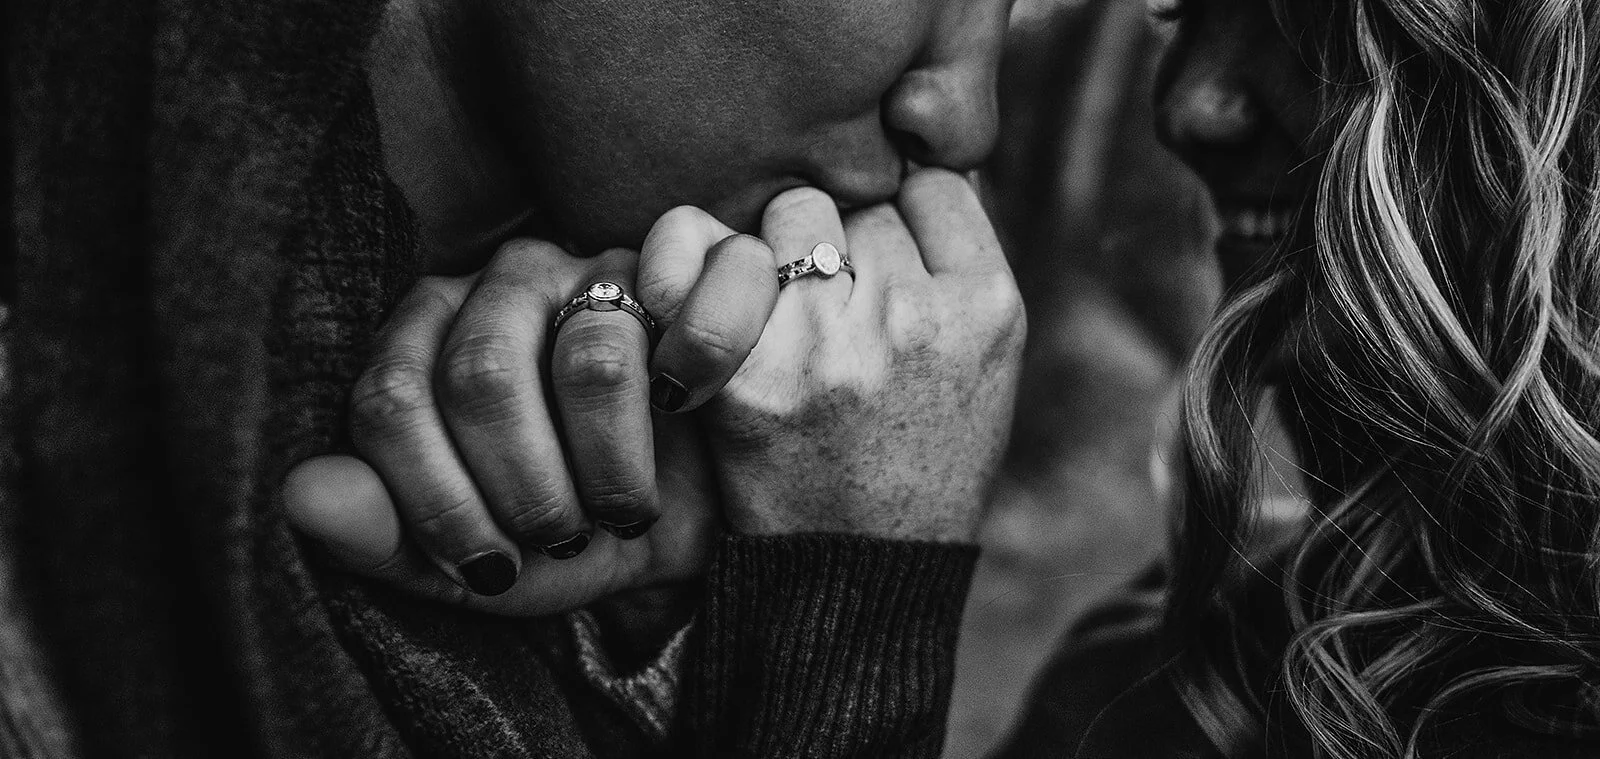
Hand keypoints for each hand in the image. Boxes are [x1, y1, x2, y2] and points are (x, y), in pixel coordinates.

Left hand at [283, 222, 778, 613]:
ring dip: (612, 470)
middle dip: (528, 494)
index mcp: (421, 338)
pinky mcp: (676, 274)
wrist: (688, 531)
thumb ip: (381, 533)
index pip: (391, 402)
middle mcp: (497, 284)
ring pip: (590, 365)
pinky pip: (671, 329)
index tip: (489, 568)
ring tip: (623, 510)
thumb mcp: (469, 563)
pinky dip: (681, 386)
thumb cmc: (564, 537)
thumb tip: (301, 493)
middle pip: (482, 380)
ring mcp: (588, 269)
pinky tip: (678, 417)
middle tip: (561, 542)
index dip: (439, 503)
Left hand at [663, 169, 1025, 541]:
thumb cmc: (921, 463)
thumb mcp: (984, 368)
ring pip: (787, 215)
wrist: (859, 576)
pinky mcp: (749, 378)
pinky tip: (711, 317)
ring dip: (776, 254)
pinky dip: (702, 275)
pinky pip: (710, 255)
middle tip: (827, 308)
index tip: (884, 264)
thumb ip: (955, 267)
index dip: (900, 219)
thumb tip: (903, 165)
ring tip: (779, 319)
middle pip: (852, 201)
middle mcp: (914, 316)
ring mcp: (830, 344)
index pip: (932, 186)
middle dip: (834, 244)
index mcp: (987, 309)